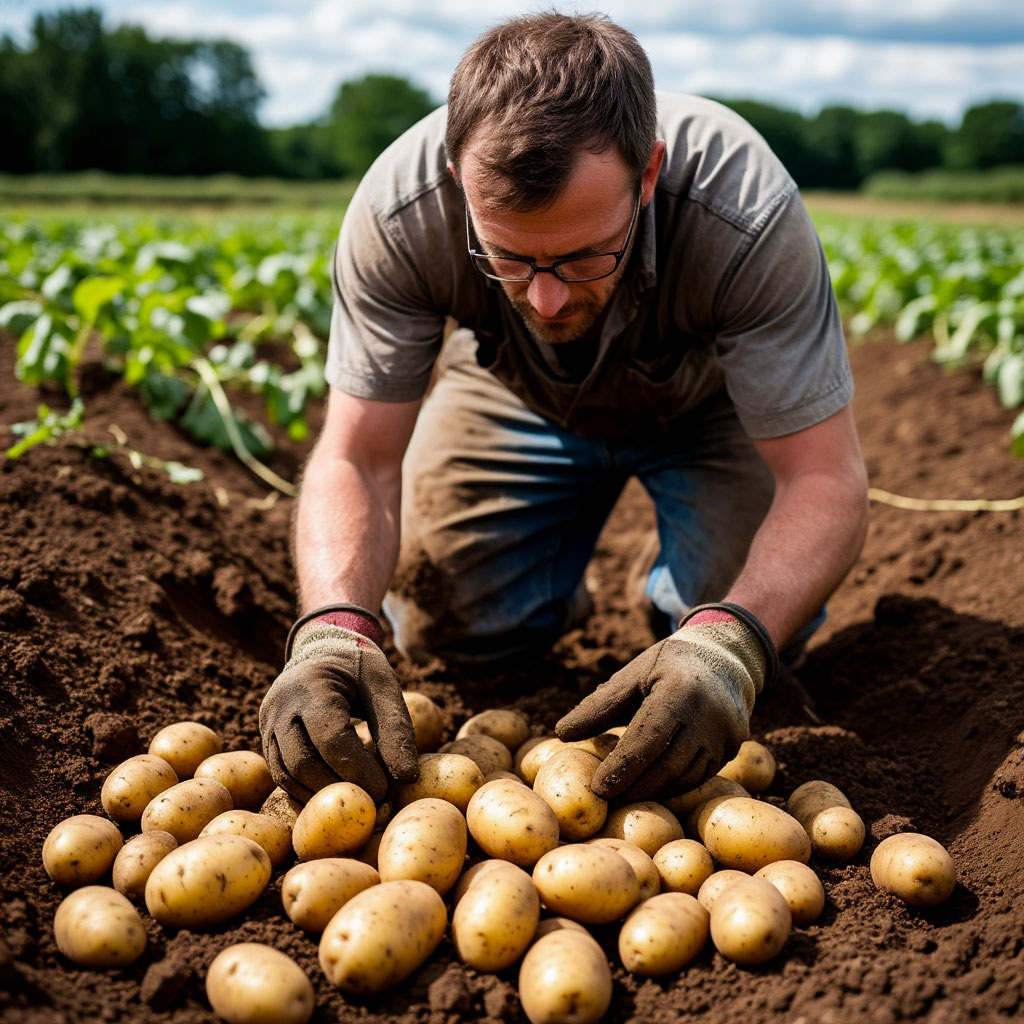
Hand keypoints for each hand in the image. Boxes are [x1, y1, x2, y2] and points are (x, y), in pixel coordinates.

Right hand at [259, 606, 418, 803]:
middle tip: (372, 799)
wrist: (324, 649)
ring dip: (322, 794)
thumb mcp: (384, 686)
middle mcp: (281, 704)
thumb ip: (396, 729)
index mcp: (312, 685)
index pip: (331, 740)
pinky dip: (308, 790)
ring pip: (287, 774)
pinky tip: (335, 792)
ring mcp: (267, 722)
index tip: (385, 788)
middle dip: (340, 787)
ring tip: (357, 797)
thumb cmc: (359, 668)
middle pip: (303, 762)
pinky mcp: (266, 738)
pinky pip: (281, 774)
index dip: (359, 771)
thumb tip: (407, 778)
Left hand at [555, 603, 777, 800]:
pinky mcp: (735, 747)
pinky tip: (651, 788)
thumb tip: (560, 733)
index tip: (597, 789)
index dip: (622, 767)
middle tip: (605, 801)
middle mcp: (709, 714)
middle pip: (668, 765)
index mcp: (680, 690)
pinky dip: (674, 786)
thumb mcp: (632, 675)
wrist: (724, 658)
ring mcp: (727, 734)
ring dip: (654, 792)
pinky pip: (701, 776)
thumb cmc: (667, 666)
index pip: (647, 738)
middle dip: (634, 787)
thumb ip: (599, 706)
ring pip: (686, 777)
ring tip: (624, 798)